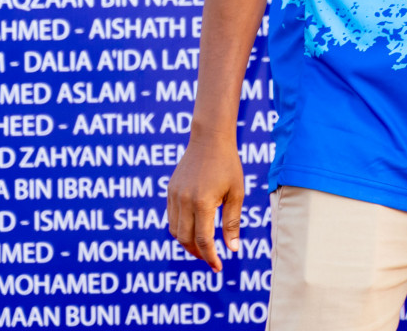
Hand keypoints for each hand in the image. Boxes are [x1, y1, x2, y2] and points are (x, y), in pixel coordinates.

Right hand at [167, 137, 244, 272]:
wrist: (209, 139)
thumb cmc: (228, 165)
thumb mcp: (236, 193)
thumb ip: (232, 222)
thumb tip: (232, 249)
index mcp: (203, 202)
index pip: (203, 239)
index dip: (210, 256)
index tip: (218, 267)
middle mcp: (184, 201)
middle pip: (185, 239)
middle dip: (197, 252)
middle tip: (210, 258)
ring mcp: (174, 196)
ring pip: (175, 231)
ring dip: (187, 242)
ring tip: (202, 245)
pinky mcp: (170, 191)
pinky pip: (171, 217)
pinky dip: (181, 228)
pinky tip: (194, 228)